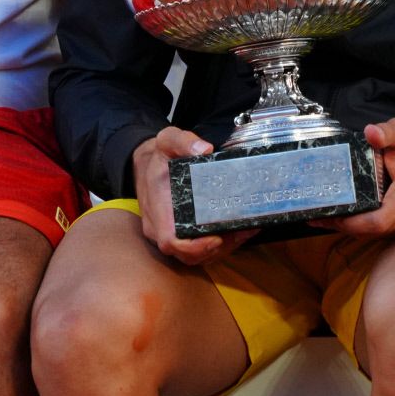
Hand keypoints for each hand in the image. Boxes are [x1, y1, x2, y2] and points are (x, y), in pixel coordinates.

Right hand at [130, 129, 253, 265]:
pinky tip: (240, 230)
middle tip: (241, 231)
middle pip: (187, 254)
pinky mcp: (181, 233)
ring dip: (222, 248)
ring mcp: (170, 233)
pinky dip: (221, 244)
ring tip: (246, 230)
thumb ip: (183, 141)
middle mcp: (161, 227)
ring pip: (196, 256)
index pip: (171, 241)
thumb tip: (204, 150)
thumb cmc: (159, 156)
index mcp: (158, 208)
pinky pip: (200, 249)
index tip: (216, 238)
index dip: (194, 247)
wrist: (148, 164)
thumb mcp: (167, 140)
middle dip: (216, 249)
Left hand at [316, 119, 394, 236]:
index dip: (351, 223)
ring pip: (377, 234)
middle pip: (372, 232)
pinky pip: (384, 231)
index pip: (377, 222)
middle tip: (319, 216)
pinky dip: (365, 226)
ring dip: (353, 228)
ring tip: (327, 216)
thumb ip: (387, 132)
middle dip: (345, 226)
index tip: (330, 214)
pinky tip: (348, 217)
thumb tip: (371, 132)